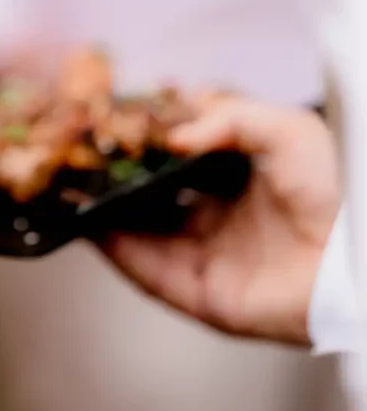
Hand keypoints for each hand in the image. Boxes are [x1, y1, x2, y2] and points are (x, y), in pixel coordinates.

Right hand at [102, 96, 339, 345]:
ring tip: (72, 188)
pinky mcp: (197, 294)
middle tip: (83, 159)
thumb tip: (173, 136)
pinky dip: (113, 249)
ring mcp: (204, 258)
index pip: (178, 162)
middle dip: (116, 181)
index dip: (144, 145)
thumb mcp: (287, 130)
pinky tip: (87, 225)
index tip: (113, 126)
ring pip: (140, 234)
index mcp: (237, 182)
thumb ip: (230, 117)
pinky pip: (144, 269)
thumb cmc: (330, 192)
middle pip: (151, 200)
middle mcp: (216, 220)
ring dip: (104, 214)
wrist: (349, 262)